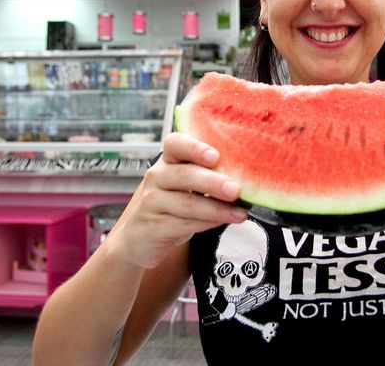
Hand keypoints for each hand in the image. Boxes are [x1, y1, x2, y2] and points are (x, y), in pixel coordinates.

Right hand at [104, 132, 247, 269]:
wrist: (137, 239)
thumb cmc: (169, 207)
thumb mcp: (183, 188)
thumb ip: (207, 178)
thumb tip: (247, 179)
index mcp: (167, 162)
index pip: (175, 144)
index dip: (194, 148)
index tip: (215, 156)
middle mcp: (156, 178)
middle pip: (185, 175)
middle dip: (213, 182)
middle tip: (236, 190)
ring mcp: (152, 202)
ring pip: (187, 204)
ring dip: (217, 209)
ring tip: (240, 213)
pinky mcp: (153, 227)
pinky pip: (183, 225)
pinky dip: (207, 224)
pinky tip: (222, 223)